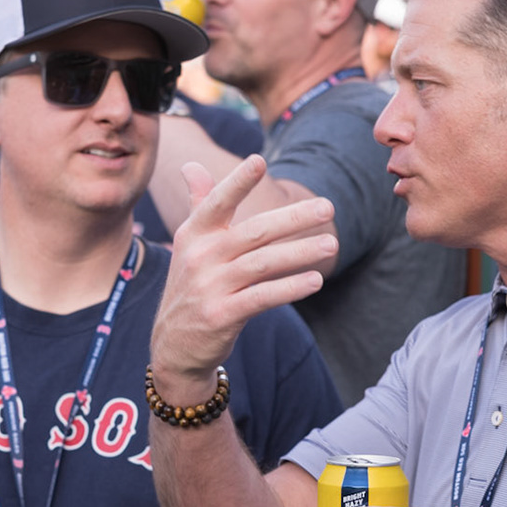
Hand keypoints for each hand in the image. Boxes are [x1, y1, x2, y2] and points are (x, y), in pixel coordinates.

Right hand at [149, 154, 336, 401]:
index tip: (259, 161)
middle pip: (253, 231)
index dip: (237, 182)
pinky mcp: (221, 315)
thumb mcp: (189, 246)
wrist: (174, 345)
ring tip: (331, 244)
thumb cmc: (191, 287)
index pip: (216, 202)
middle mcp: (200, 257)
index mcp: (193, 235)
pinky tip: (314, 281)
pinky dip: (289, 288)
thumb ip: (198, 205)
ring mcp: (209, 287)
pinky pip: (262, 298)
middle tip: (327, 207)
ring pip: (263, 264)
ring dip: (301, 252)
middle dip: (293, 218)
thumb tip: (192, 165)